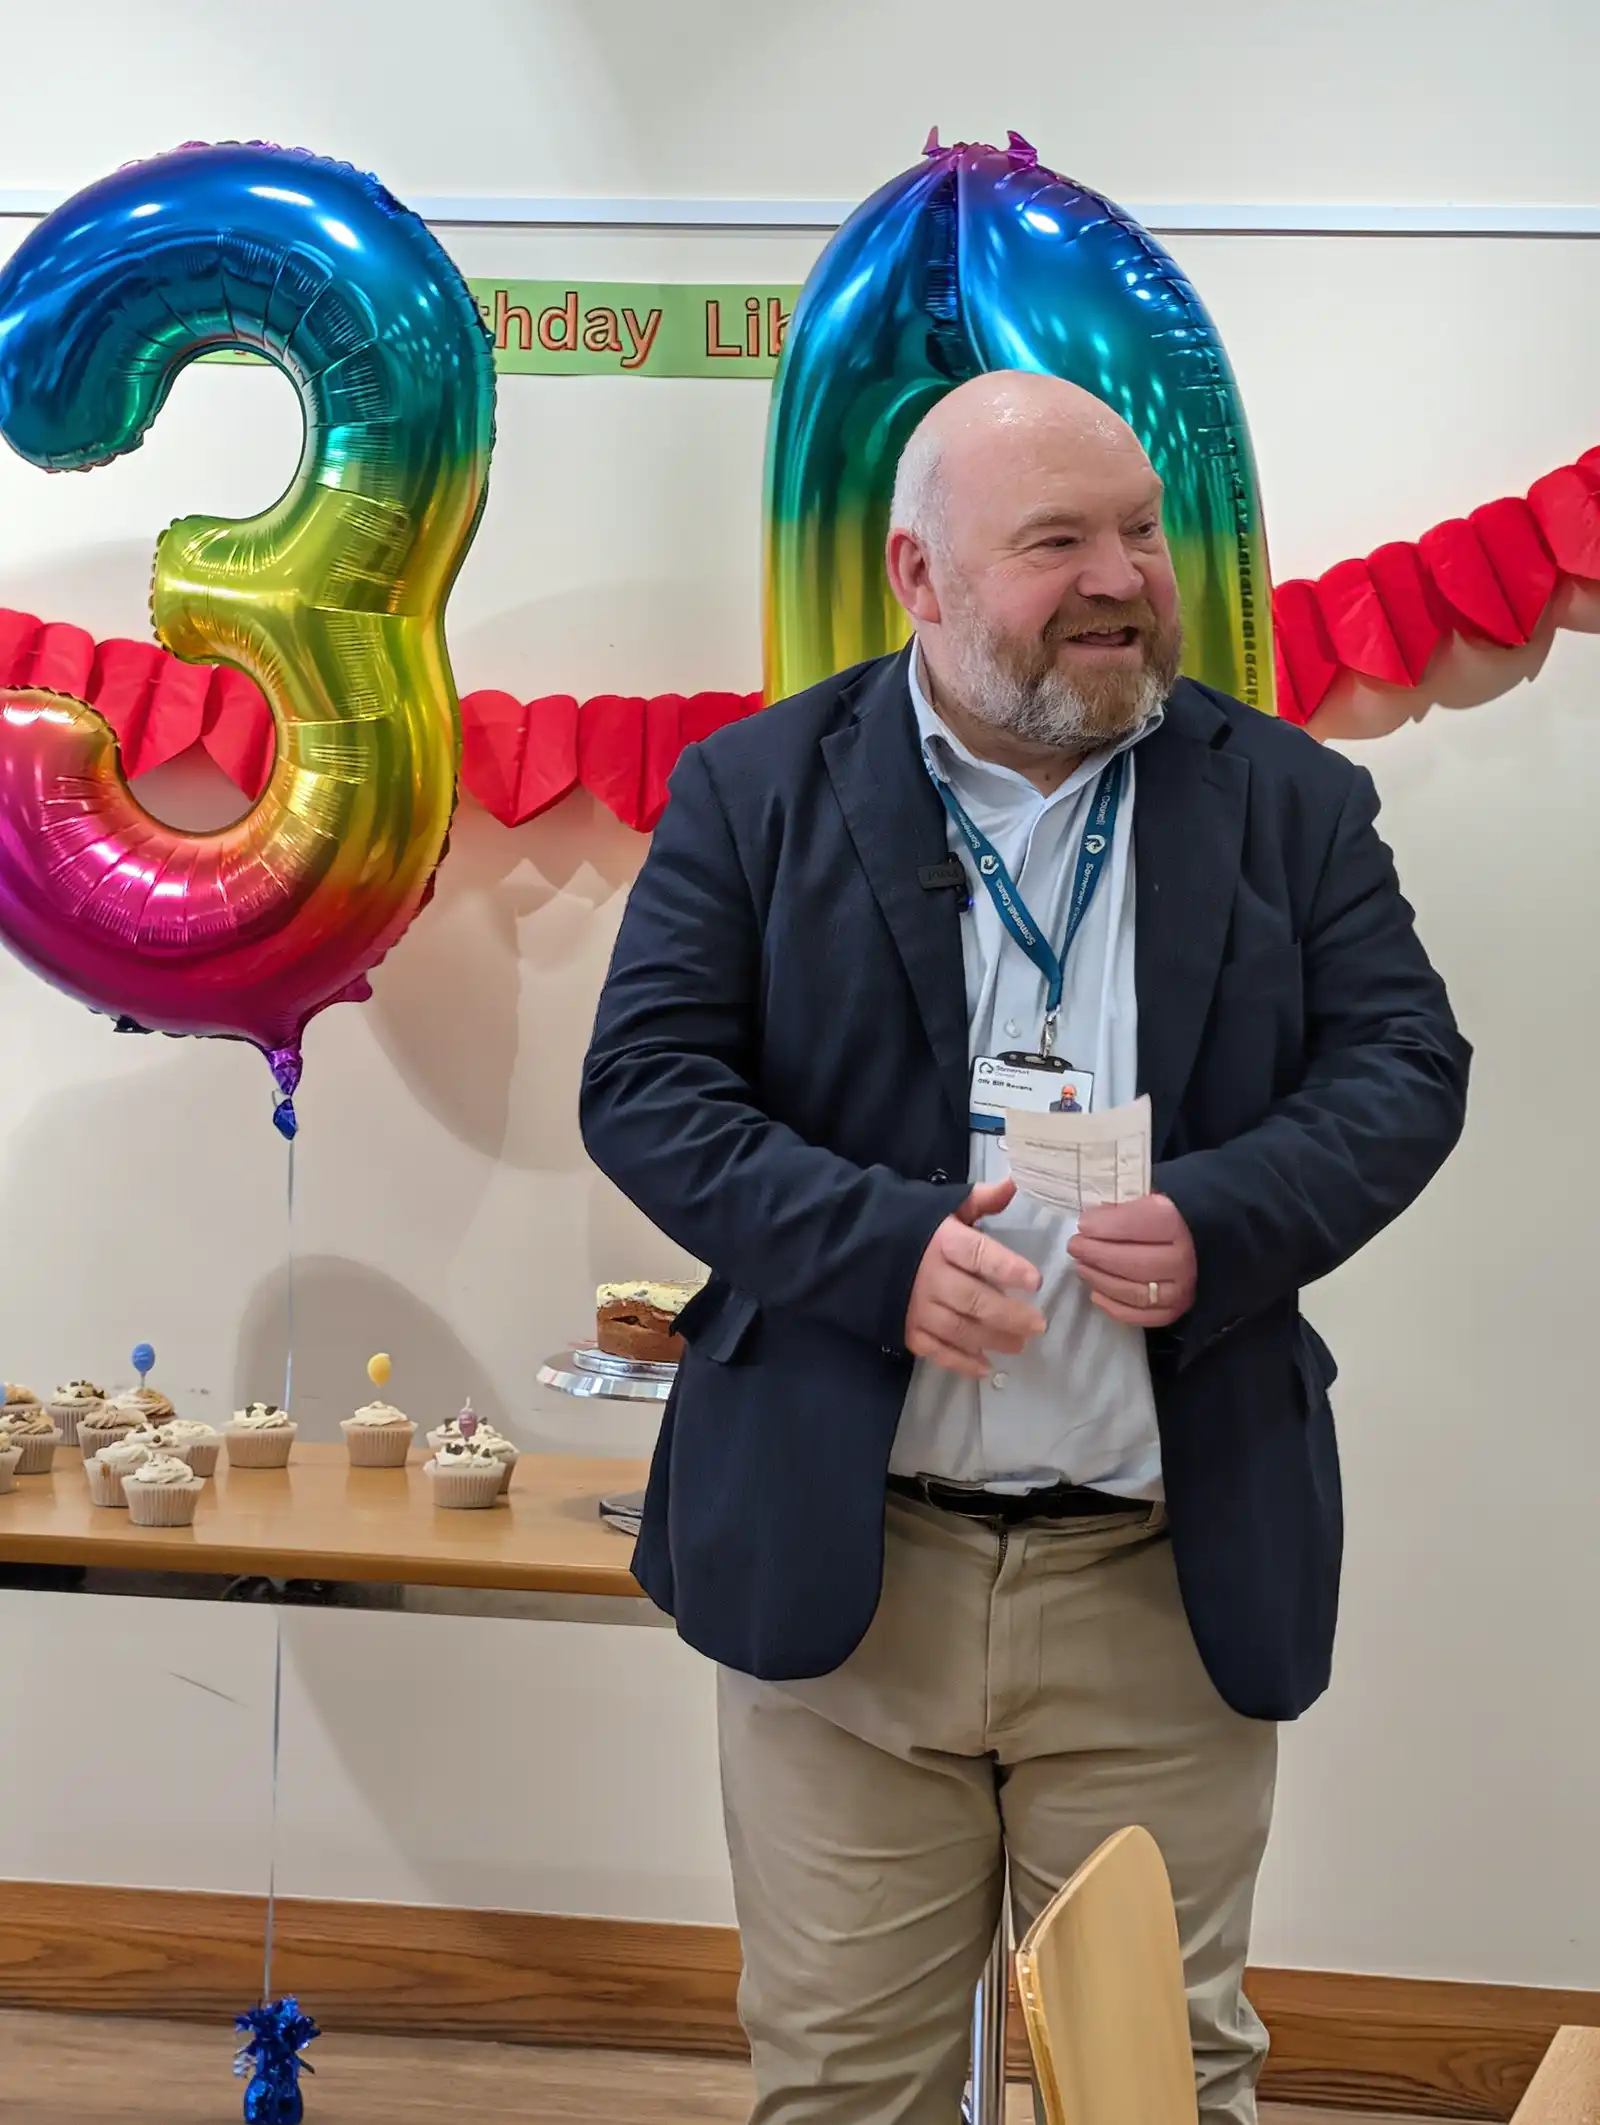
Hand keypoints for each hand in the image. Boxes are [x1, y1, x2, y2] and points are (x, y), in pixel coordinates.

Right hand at [905, 1178, 1045, 1378]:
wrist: (853, 1244)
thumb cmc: (909, 1224)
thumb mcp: (944, 1206)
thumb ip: (981, 1199)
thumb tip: (1015, 1182)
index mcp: (942, 1241)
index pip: (979, 1255)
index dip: (1008, 1267)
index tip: (1035, 1280)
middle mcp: (930, 1276)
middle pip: (974, 1299)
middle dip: (1009, 1315)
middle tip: (1038, 1325)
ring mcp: (916, 1307)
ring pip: (960, 1329)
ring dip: (992, 1340)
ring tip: (1019, 1344)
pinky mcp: (905, 1329)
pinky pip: (936, 1350)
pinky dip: (961, 1362)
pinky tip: (984, 1366)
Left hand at [1068, 1193, 1196, 1326]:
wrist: (1179, 1248)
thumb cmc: (1151, 1222)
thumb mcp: (1137, 1203)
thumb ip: (1116, 1210)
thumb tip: (1089, 1222)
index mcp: (1174, 1225)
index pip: (1144, 1224)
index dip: (1109, 1226)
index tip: (1083, 1224)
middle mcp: (1182, 1261)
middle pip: (1136, 1263)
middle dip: (1099, 1255)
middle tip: (1075, 1247)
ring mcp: (1179, 1291)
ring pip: (1135, 1292)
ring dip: (1101, 1280)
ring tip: (1081, 1267)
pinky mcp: (1170, 1313)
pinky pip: (1137, 1316)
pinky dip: (1112, 1306)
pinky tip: (1095, 1293)